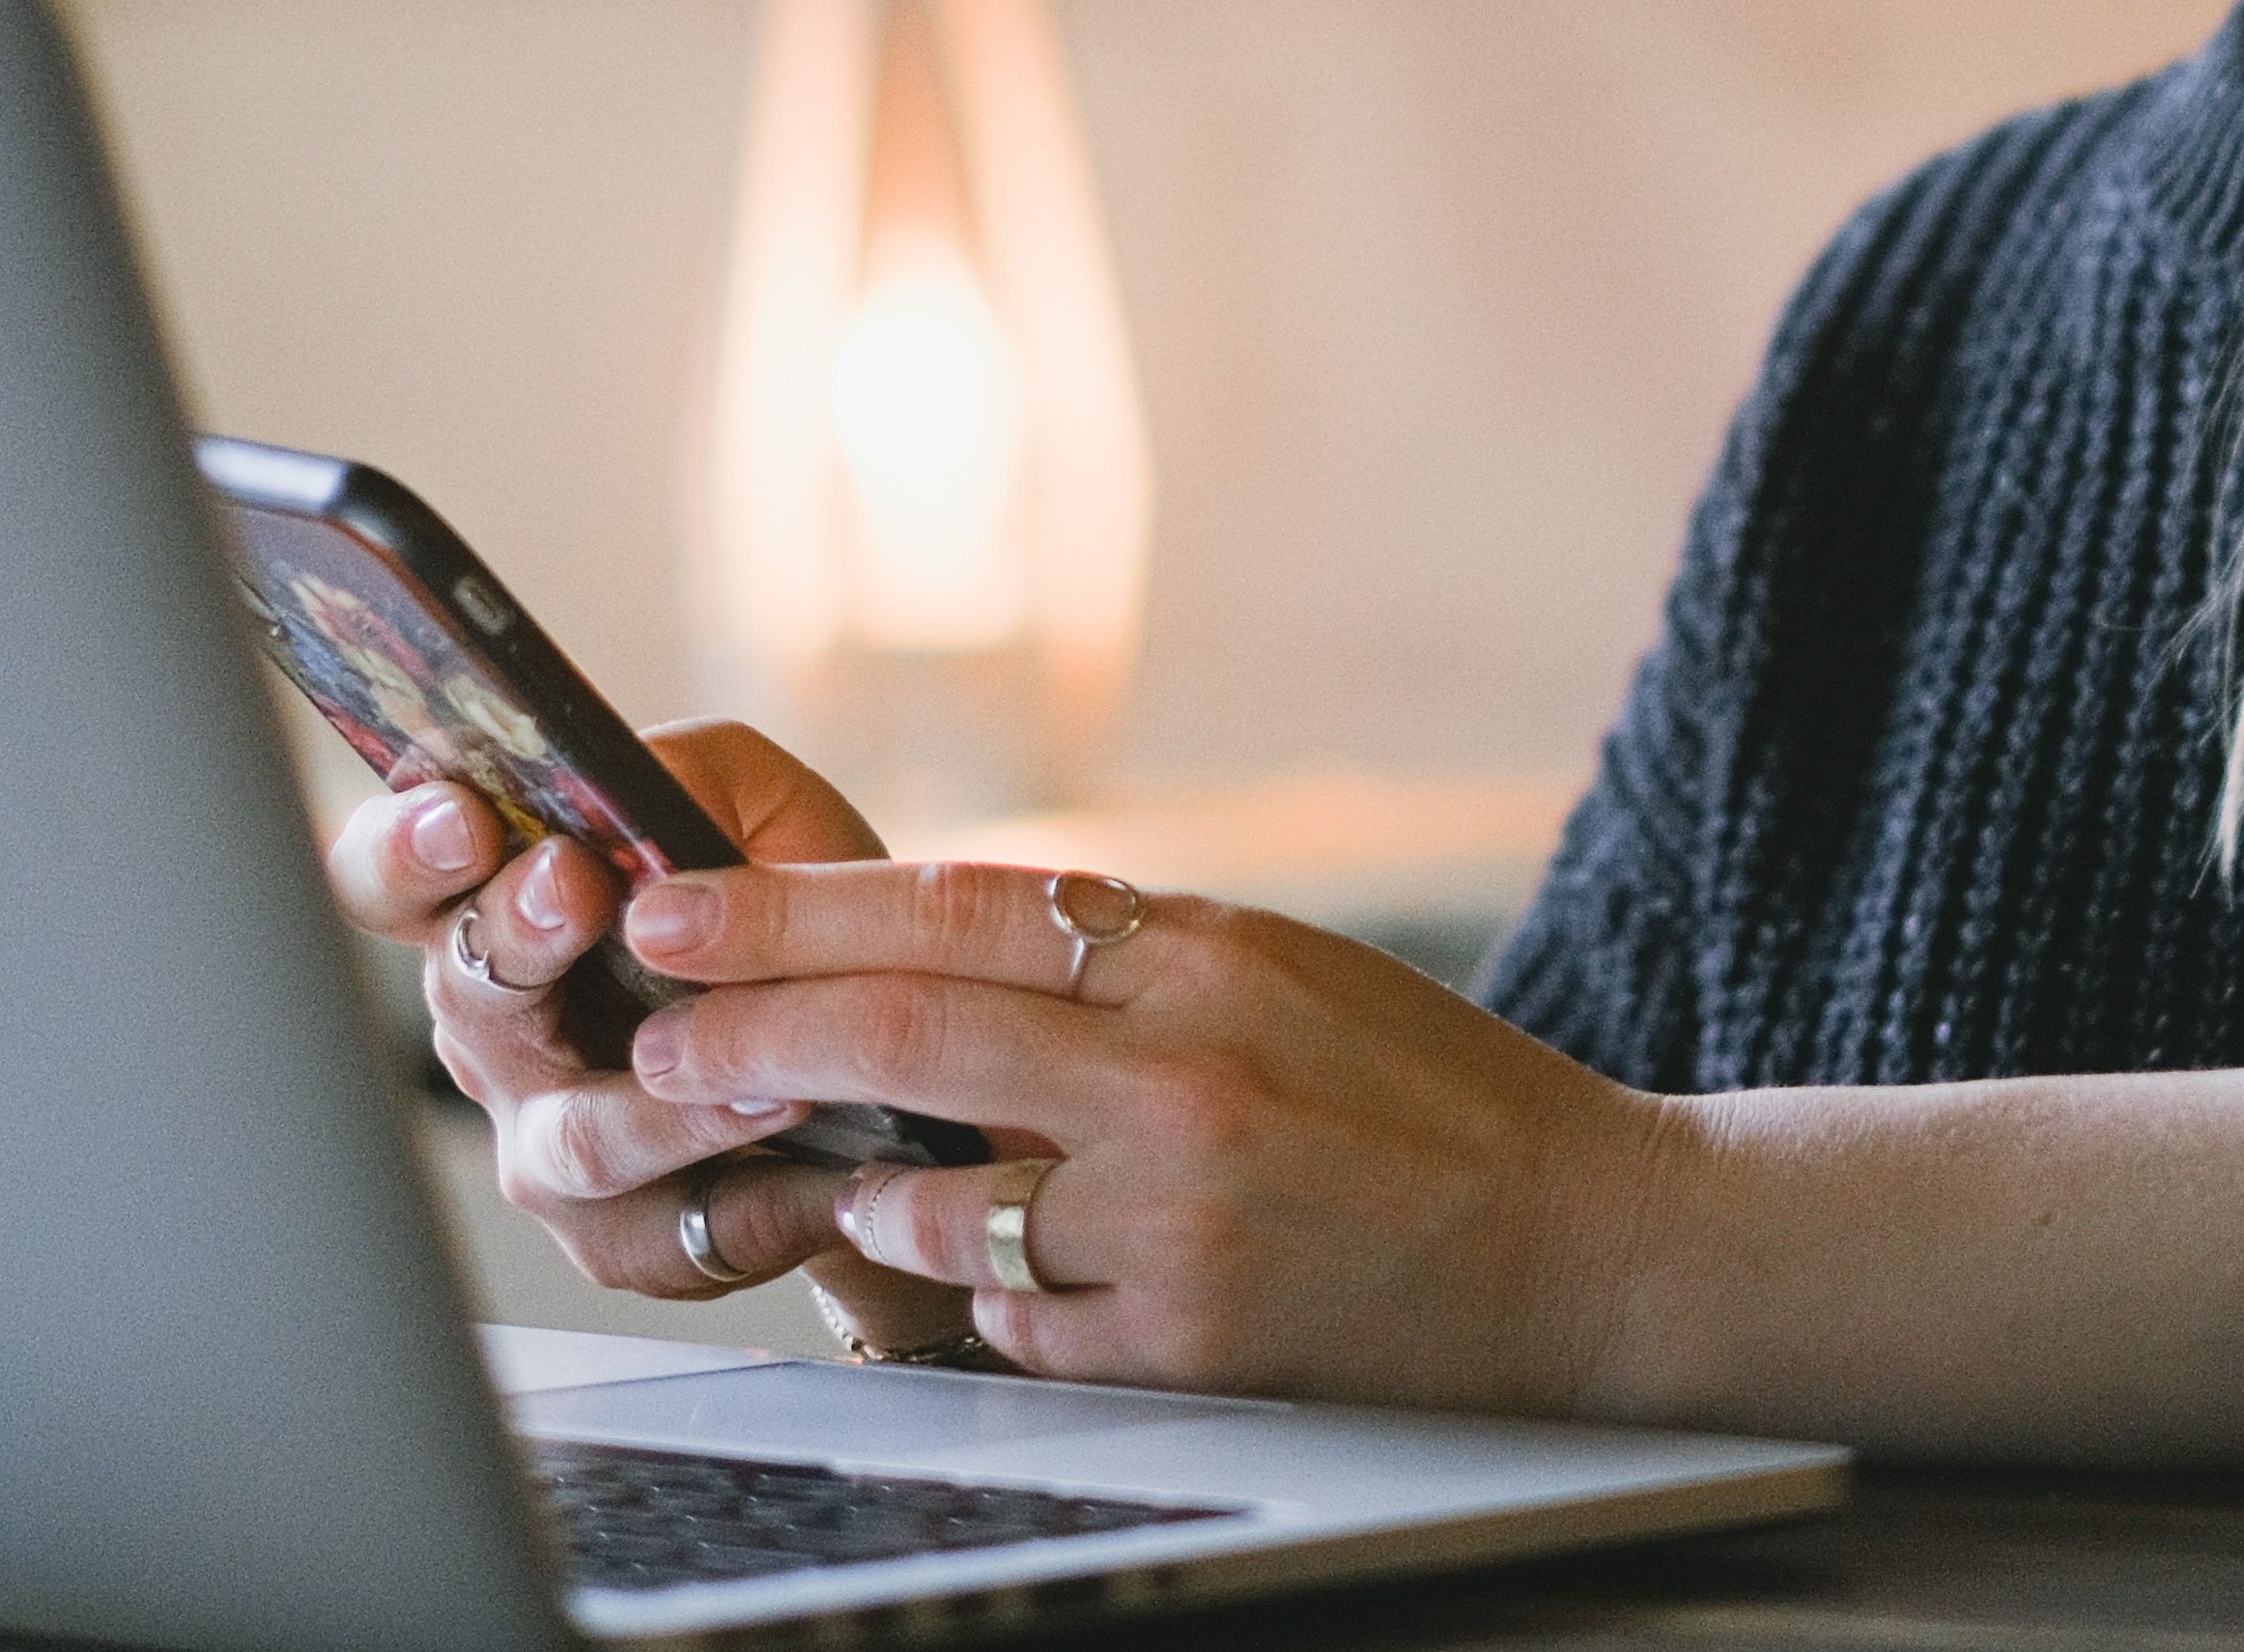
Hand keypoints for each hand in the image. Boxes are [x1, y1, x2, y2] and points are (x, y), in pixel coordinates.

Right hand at [315, 720, 978, 1352]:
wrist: (886, 1051)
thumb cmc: (793, 913)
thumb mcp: (759, 807)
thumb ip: (693, 773)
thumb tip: (626, 783)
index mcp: (500, 913)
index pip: (394, 879)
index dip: (405, 849)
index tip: (461, 817)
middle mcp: (499, 1034)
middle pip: (467, 995)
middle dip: (517, 935)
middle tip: (575, 888)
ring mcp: (547, 1144)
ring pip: (577, 1137)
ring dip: (670, 1104)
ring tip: (766, 1074)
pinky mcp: (623, 1239)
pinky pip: (677, 1231)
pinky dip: (763, 1194)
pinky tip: (827, 1169)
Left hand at [607, 860, 1687, 1406]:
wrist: (1589, 1244)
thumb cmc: (1430, 1099)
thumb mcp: (1283, 972)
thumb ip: (1121, 960)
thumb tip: (927, 946)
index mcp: (1206, 952)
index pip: (953, 905)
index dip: (790, 909)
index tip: (674, 909)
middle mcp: (1184, 1072)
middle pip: (907, 1033)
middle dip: (749, 1035)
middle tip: (654, 1039)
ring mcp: (1179, 1215)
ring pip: (936, 1200)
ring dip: (868, 1192)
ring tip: (847, 1179)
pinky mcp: (1188, 1338)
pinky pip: (1014, 1318)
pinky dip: (993, 1296)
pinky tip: (1026, 1276)